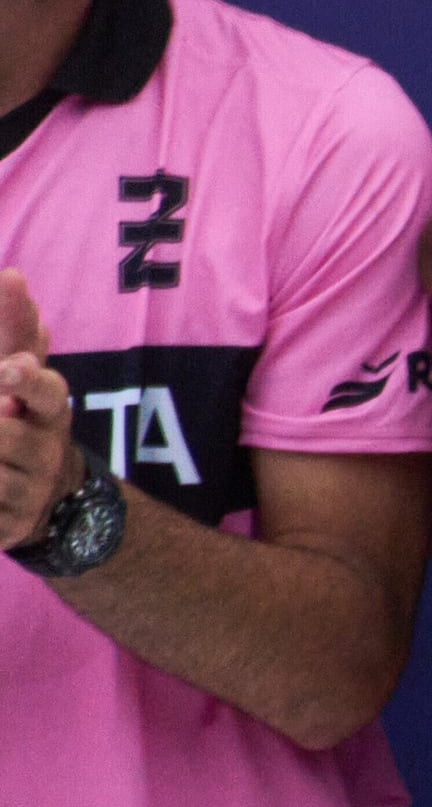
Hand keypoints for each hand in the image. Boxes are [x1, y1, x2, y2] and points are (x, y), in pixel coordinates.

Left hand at [0, 270, 70, 542]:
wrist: (44, 498)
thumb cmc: (19, 419)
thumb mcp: (20, 377)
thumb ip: (16, 331)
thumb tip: (11, 277)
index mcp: (49, 410)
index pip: (47, 392)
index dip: (27, 382)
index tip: (8, 370)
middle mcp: (46, 450)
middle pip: (7, 434)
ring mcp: (28, 493)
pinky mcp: (9, 529)